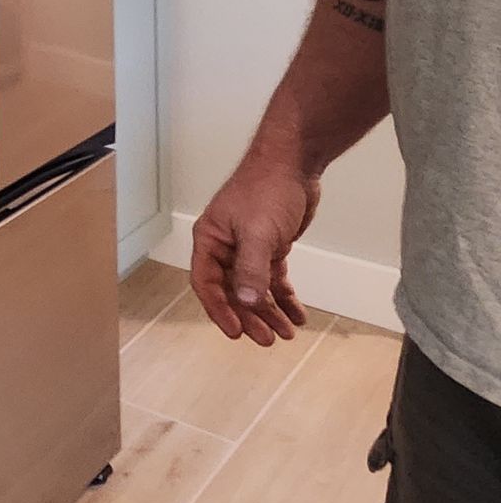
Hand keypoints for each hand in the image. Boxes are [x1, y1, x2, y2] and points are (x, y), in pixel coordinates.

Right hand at [190, 157, 318, 345]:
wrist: (293, 163)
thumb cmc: (266, 189)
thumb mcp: (258, 232)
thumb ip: (250, 268)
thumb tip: (245, 300)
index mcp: (210, 240)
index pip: (207, 283)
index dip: (220, 310)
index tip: (237, 332)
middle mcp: (225, 246)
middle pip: (232, 290)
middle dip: (250, 316)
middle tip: (267, 339)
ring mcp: (247, 246)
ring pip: (254, 288)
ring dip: (269, 311)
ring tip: (286, 333)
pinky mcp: (270, 245)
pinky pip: (273, 278)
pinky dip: (284, 296)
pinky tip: (297, 313)